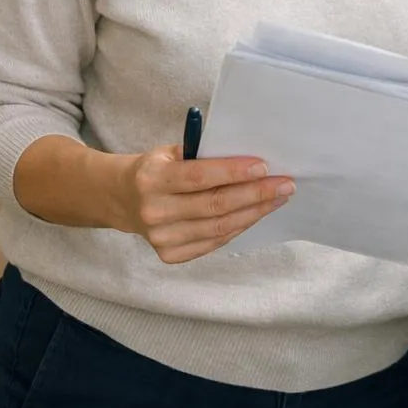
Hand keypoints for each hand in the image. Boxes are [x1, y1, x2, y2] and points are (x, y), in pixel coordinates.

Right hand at [116, 145, 294, 263]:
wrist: (123, 199)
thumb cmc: (157, 169)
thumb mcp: (170, 152)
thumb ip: (203, 154)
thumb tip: (250, 157)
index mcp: (151, 179)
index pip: (199, 177)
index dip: (233, 172)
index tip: (264, 166)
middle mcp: (154, 211)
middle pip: (215, 205)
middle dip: (255, 194)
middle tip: (285, 184)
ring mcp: (162, 238)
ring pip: (220, 227)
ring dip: (254, 212)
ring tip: (278, 198)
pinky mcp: (171, 255)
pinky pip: (215, 241)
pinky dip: (239, 226)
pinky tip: (256, 213)